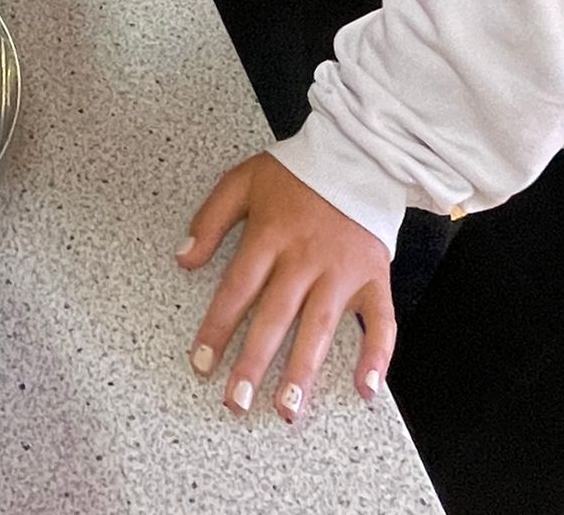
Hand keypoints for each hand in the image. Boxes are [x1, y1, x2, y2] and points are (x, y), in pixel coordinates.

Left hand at [180, 153, 394, 421]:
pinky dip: (377, 355)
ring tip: (288, 409)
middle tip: (236, 402)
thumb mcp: (242, 180)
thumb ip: (210, 219)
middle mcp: (304, 258)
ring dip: (304, 371)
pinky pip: (379, 321)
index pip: (237, 289)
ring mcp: (341, 270)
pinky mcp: (373, 276)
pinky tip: (367, 389)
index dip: (218, 328)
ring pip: (320, 327)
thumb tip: (183, 258)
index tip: (202, 364)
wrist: (355, 154)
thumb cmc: (296, 172)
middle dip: (254, 363)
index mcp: (269, 235)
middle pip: (275, 316)